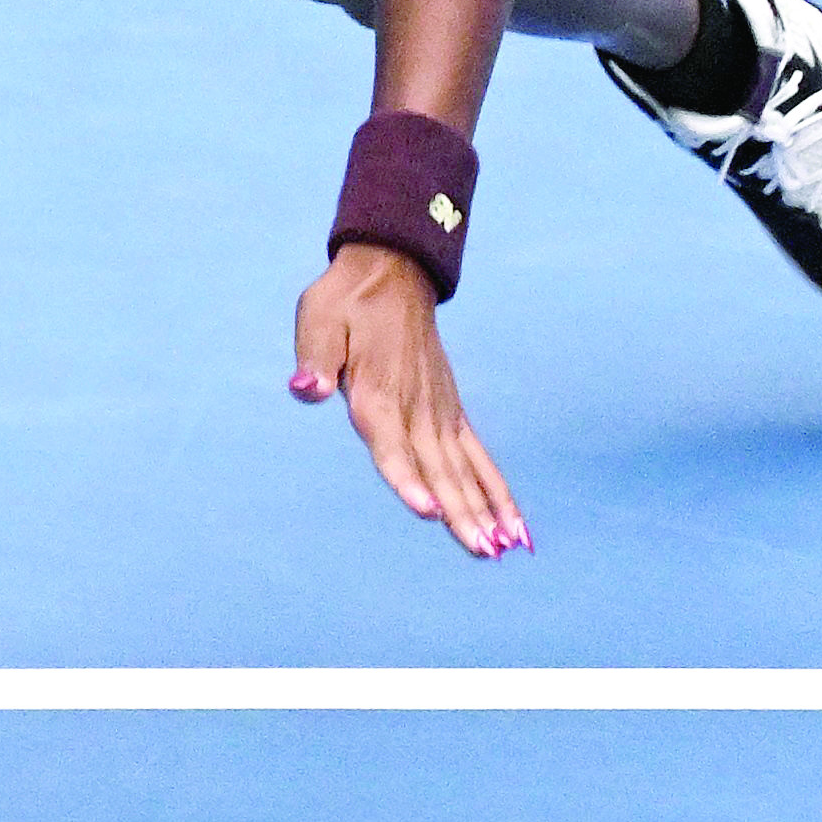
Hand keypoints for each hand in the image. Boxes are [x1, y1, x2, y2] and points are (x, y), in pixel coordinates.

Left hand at [291, 243, 526, 557]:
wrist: (391, 271)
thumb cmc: (346, 301)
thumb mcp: (318, 319)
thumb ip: (315, 360)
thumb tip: (306, 388)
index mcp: (377, 392)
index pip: (391, 445)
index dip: (407, 480)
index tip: (428, 512)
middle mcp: (414, 408)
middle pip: (438, 469)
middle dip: (460, 512)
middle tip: (483, 550)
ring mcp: (438, 411)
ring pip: (465, 468)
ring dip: (487, 508)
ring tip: (508, 546)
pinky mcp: (451, 410)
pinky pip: (478, 455)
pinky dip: (496, 488)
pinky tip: (515, 524)